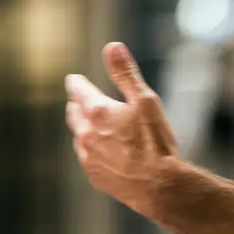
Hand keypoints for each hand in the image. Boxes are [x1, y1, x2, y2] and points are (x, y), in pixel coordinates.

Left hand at [66, 43, 181, 220]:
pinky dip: (91, 150)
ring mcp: (88, 157)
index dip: (77, 83)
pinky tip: (102, 152)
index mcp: (97, 111)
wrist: (159, 187)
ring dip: (83, 129)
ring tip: (91, 127)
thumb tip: (112, 46)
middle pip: (73, 113)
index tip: (74, 80)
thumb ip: (126, 74)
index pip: (78, 90)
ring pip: (79, 137)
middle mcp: (86, 133)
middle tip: (79, 100)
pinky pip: (87, 158)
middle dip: (76, 104)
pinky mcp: (95, 176)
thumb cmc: (156, 143)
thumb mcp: (146, 101)